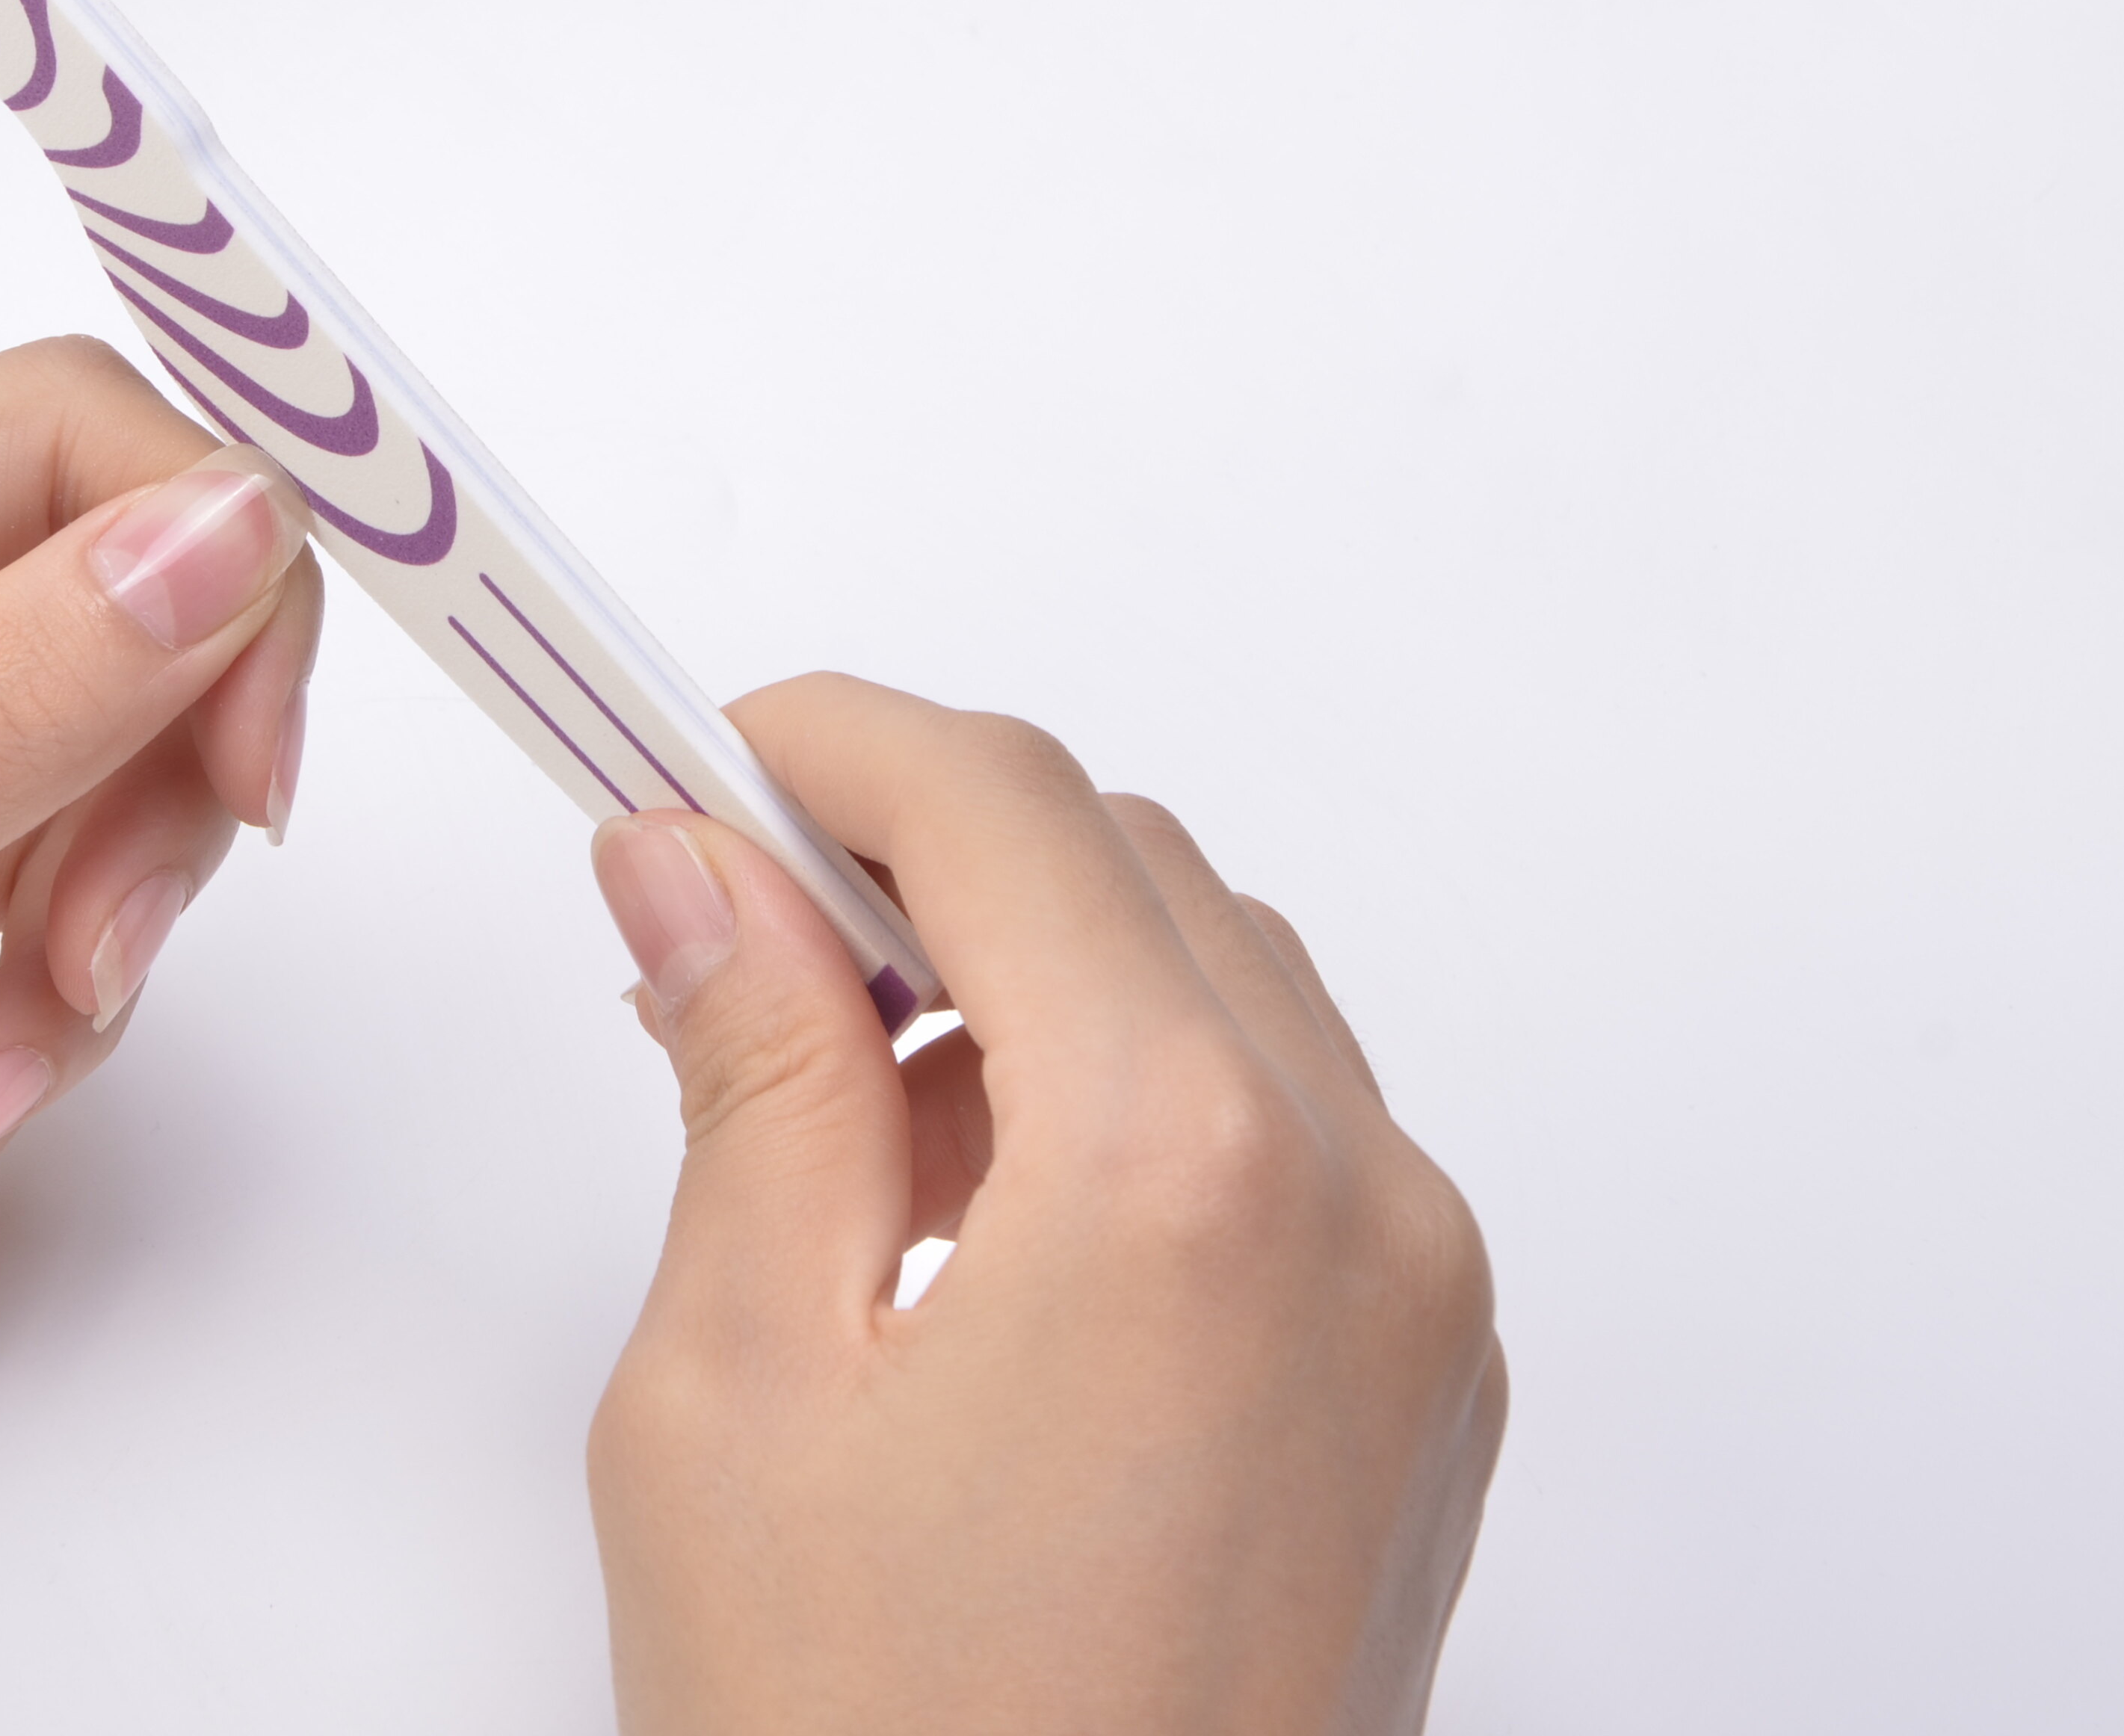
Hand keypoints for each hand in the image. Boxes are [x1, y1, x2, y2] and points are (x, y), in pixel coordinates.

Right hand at [585, 677, 1503, 1734]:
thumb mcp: (736, 1382)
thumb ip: (749, 1068)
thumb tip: (696, 858)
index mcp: (1177, 1173)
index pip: (1005, 807)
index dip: (828, 741)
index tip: (698, 751)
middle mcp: (1354, 1201)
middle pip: (1127, 865)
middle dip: (919, 845)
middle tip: (727, 915)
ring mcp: (1419, 1295)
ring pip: (1220, 979)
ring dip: (1029, 966)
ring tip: (841, 1091)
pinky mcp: (1427, 1377)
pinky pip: (1290, 1123)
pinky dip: (1132, 1088)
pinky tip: (976, 1208)